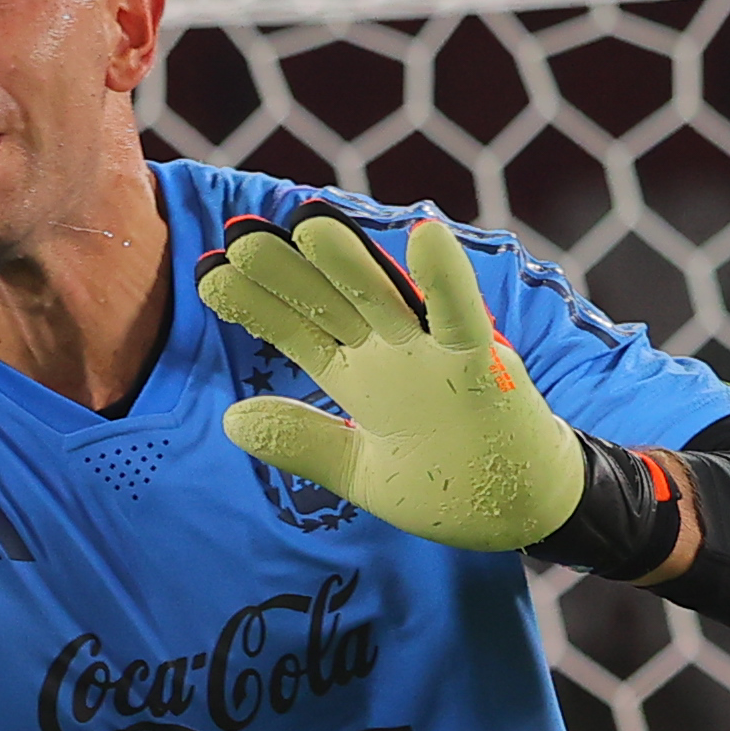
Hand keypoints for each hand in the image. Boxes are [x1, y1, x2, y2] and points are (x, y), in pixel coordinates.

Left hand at [198, 210, 581, 552]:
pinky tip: (427, 237)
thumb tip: (231, 421)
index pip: (298, 330)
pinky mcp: (484, 365)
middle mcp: (391, 354)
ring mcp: (436, 355)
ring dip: (352, 261)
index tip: (207, 274)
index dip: (256, 304)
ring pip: (387, 298)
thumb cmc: (449, 482)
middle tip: (238, 233)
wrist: (521, 509)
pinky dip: (449, 281)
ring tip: (309, 221)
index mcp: (360, 376)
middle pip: (332, 302)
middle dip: (288, 270)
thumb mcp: (362, 471)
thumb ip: (303, 443)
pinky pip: (465, 319)